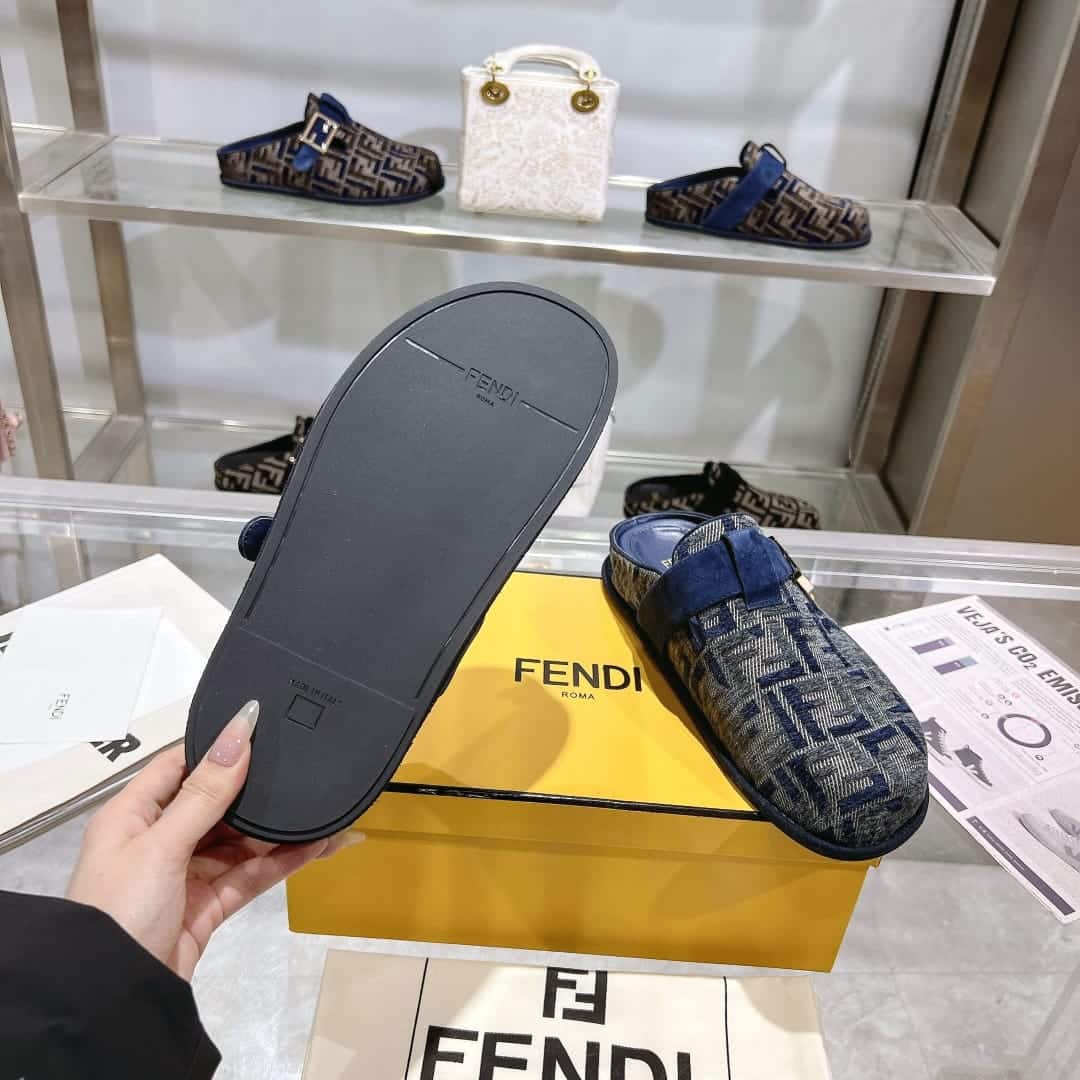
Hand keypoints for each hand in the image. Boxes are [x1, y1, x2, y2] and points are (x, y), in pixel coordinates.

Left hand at [67, 701, 359, 978]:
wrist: (110, 998)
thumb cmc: (120, 908)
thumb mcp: (161, 843)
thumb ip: (206, 792)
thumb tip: (239, 730)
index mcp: (133, 814)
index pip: (179, 765)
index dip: (219, 745)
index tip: (263, 724)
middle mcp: (158, 839)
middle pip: (216, 803)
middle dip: (259, 790)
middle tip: (306, 766)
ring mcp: (184, 874)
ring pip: (239, 841)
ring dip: (278, 829)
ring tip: (326, 812)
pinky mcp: (207, 906)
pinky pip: (249, 874)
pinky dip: (281, 861)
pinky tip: (317, 847)